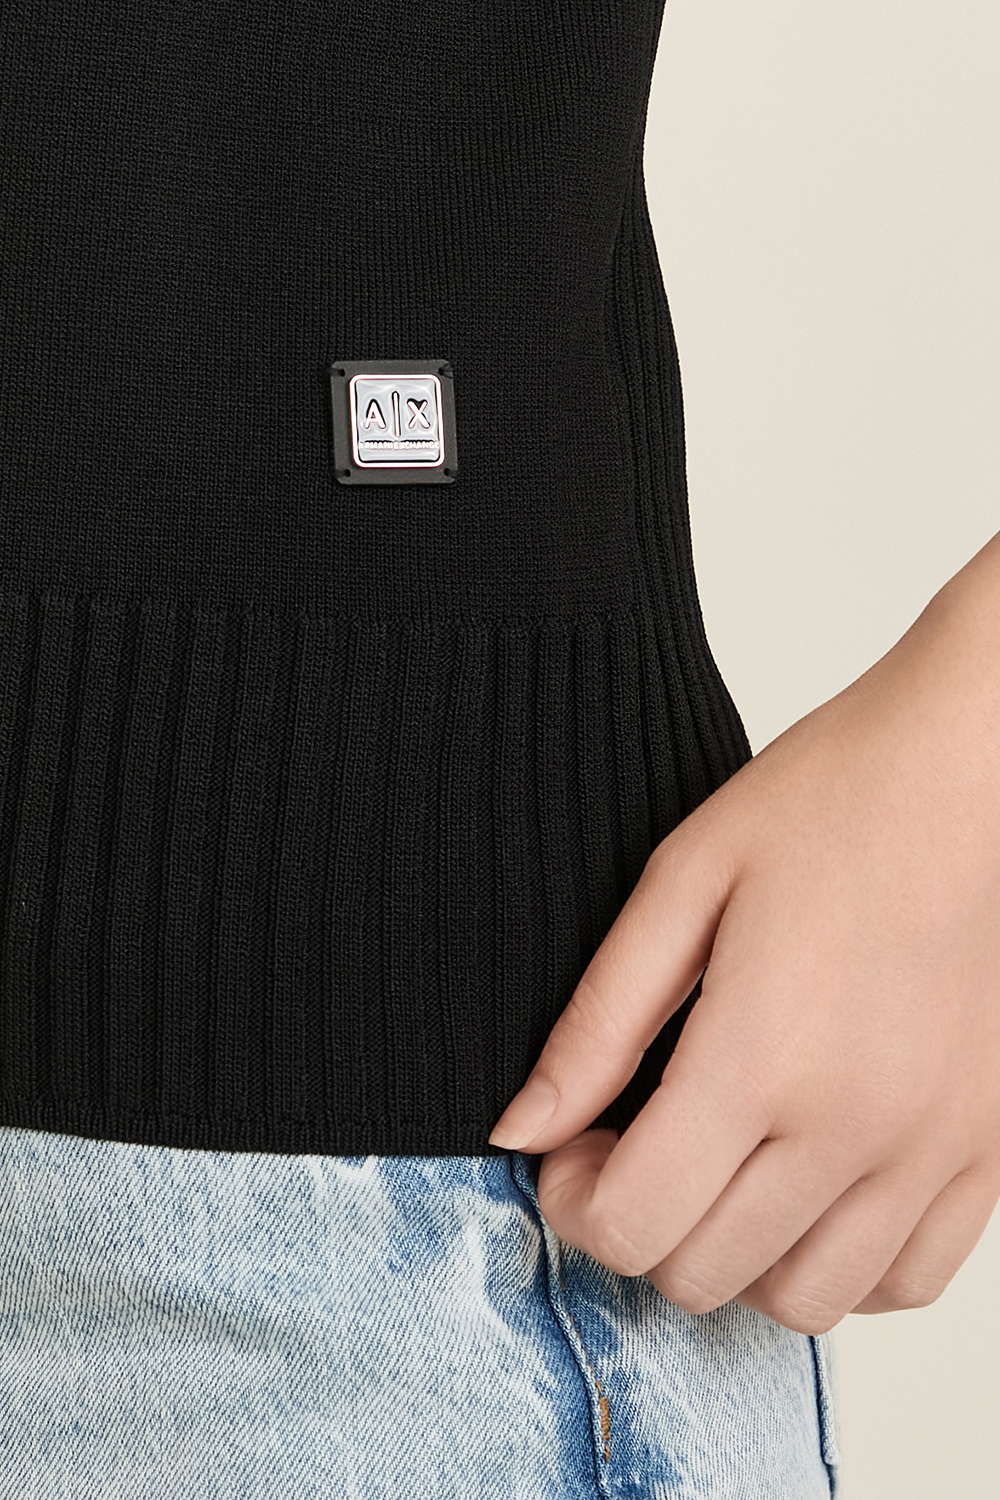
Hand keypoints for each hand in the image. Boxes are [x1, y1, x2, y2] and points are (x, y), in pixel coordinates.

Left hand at [489, 535, 999, 1334]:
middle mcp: (853, 1129)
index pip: (633, 1225)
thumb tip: (519, 1129)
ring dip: (732, 1255)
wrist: (968, 772)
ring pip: (802, 1302)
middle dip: (638, 1221)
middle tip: (632, 1138)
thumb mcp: (682, 885)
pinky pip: (905, 1281)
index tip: (573, 1143)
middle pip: (702, 1275)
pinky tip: (805, 1183)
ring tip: (719, 1163)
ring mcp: (930, 1150)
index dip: (573, 1200)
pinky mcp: (986, 1150)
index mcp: (762, 1059)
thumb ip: (596, 1024)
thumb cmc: (828, 803)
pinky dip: (839, 1262)